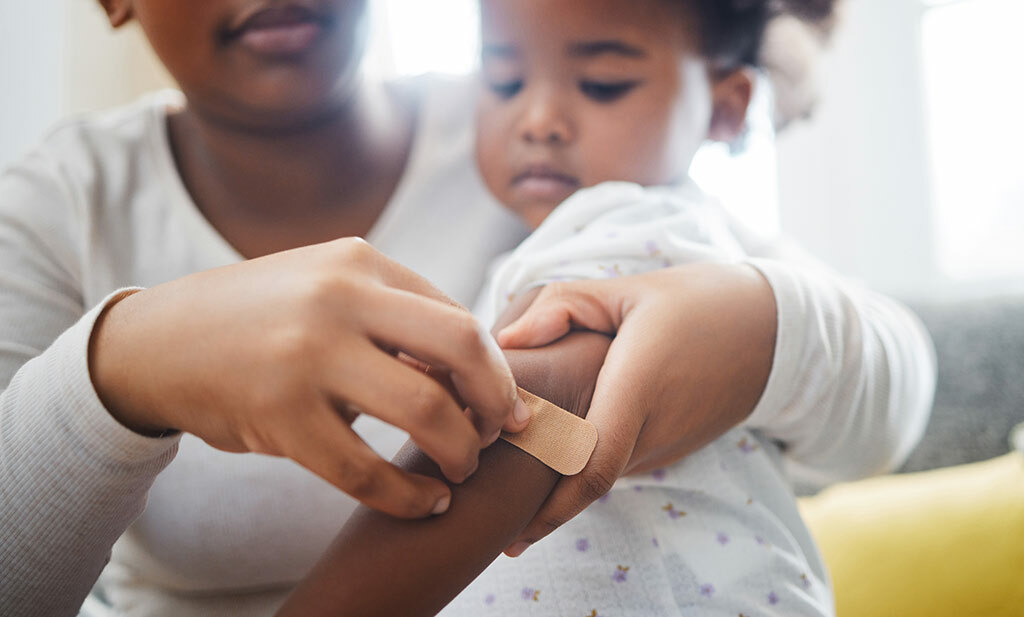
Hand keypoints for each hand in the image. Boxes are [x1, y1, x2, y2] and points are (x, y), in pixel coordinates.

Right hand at [89, 238, 529, 518]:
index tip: (505, 405)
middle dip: (497, 400)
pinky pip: (367, 471)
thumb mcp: (327, 288)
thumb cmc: (261, 319)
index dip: (495, 369)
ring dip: (461, 451)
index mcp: (360, 262)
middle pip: (461, 346)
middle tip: (499, 434)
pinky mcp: (279, 416)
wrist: (158, 342)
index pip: (459, 317)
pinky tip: (425, 504)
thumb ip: (394, 316)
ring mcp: (308, 355)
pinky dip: (409, 496)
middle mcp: (339, 297)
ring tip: (460, 469)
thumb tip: (474, 374)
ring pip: (425, 409)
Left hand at [496, 263, 776, 555]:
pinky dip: (587, 463)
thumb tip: (506, 340)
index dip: (551, 509)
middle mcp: (653, 430)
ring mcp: (666, 446)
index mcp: (637, 388)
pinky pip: (620, 462)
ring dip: (561, 480)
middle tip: (489, 499)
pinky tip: (561, 444)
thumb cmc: (696, 302)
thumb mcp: (628, 290)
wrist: (772, 328)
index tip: (513, 535)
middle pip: (585, 481)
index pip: (591, 467)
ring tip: (514, 467)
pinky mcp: (673, 449)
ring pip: (601, 474)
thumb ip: (562, 307)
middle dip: (538, 498)